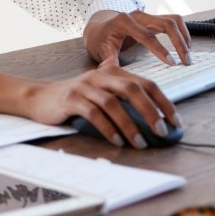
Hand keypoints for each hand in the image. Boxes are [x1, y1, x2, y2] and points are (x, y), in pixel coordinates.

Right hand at [26, 66, 180, 148]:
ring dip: (129, 125)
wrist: (39, 98)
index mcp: (112, 72)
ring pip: (113, 103)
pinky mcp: (70, 99)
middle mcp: (100, 76)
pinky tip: (116, 141)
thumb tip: (156, 119)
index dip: (163, 101)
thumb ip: (123, 99)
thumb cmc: (75, 99)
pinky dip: (108, 128)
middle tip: (162, 131)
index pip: (145, 83)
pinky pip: (93, 113)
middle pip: (131, 89)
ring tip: (140, 142)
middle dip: (151, 111)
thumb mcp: (101, 92)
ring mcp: (84, 86)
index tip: (175, 121)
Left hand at [84, 9, 191, 67]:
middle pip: (166, 23)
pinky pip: (173, 22)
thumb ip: (107, 59)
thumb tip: (109, 70)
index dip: (160, 49)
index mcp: (123, 22)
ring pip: (173, 20)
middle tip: (186, 62)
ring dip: (184, 36)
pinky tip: (185, 47)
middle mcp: (137, 15)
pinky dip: (182, 33)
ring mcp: (147, 16)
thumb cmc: (100, 39)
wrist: (98, 26)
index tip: (171, 63)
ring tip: (188, 55)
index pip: (146, 35)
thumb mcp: (100, 50)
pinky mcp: (153, 19)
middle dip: (179, 42)